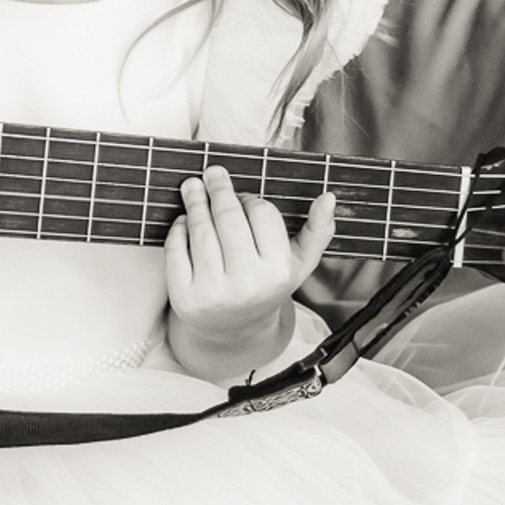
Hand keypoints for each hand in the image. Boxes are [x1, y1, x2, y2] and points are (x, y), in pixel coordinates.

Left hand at [164, 166, 334, 381]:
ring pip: (200, 229)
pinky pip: (176, 249)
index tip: (243, 196)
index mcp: (278, 272)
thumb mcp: (297, 264)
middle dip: (218, 189)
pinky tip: (183, 221)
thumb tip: (329, 198)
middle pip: (228, 217)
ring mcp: (213, 292)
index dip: (250, 198)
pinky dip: (177, 229)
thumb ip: (318, 231)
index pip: (262, 213)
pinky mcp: (184, 297)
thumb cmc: (266, 286)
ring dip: (194, 201)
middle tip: (212, 173)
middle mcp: (247, 283)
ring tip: (192, 187)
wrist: (234, 331)